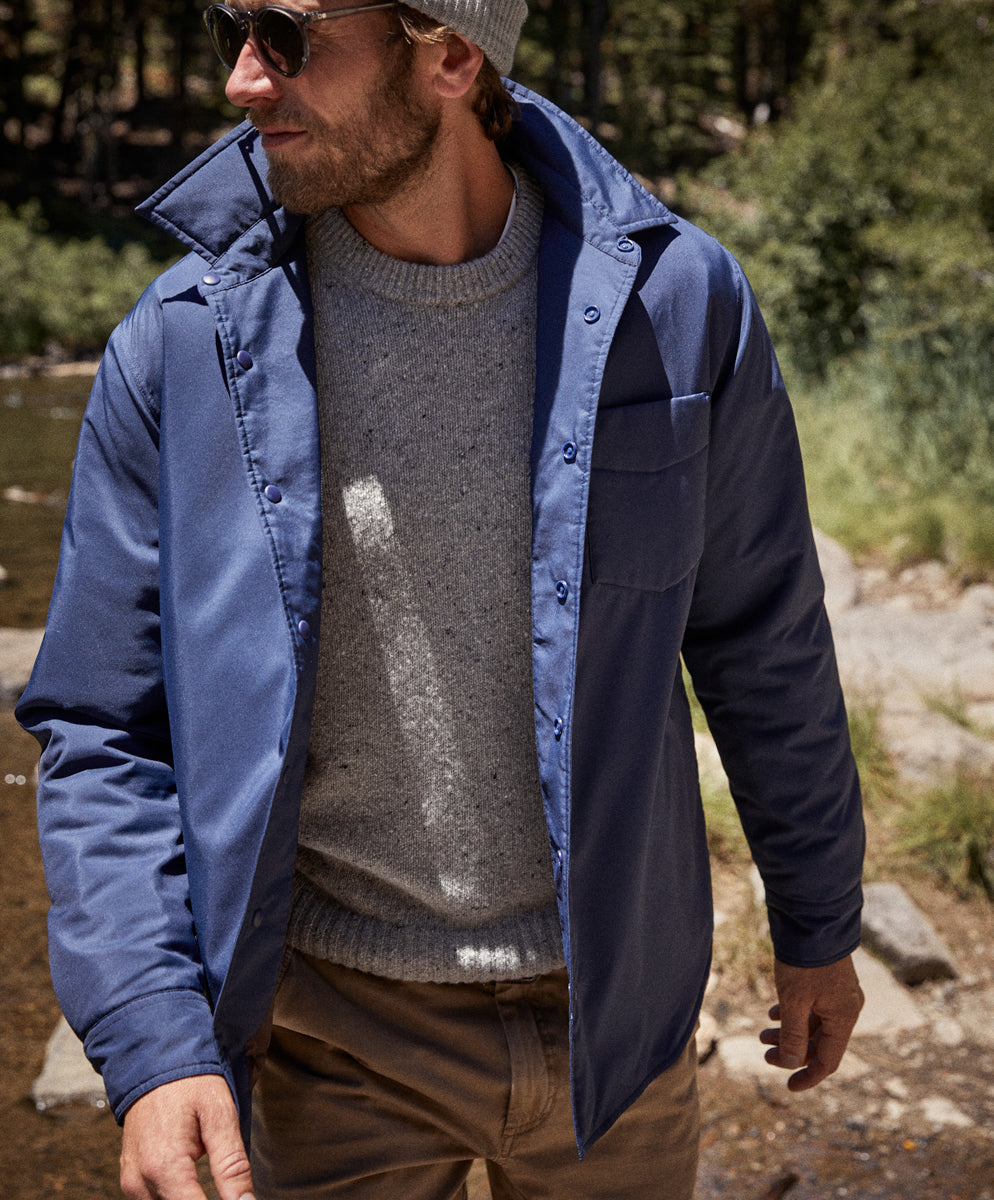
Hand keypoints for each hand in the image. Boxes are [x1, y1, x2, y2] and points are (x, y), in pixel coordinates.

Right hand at [120, 1074, 254, 1199]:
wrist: (156, 1061)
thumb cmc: (190, 1081)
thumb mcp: (220, 1115)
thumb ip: (233, 1165)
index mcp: (163, 1167)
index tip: (240, 1199)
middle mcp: (140, 1181)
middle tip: (230, 1187)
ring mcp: (132, 1182)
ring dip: (190, 1199)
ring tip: (210, 1178)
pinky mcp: (131, 1179)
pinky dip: (177, 1196)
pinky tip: (192, 1181)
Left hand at [759, 954, 863, 1090]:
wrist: (812, 919)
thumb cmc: (804, 962)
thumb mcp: (794, 1001)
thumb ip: (794, 1035)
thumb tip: (792, 1063)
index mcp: (844, 1018)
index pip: (829, 1060)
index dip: (808, 1076)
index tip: (788, 1086)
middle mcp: (846, 1008)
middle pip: (820, 1043)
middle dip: (792, 1051)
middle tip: (765, 1052)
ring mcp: (839, 994)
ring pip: (814, 1024)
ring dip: (789, 1032)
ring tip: (763, 1033)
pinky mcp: (829, 981)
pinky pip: (813, 1008)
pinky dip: (794, 1014)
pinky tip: (773, 1012)